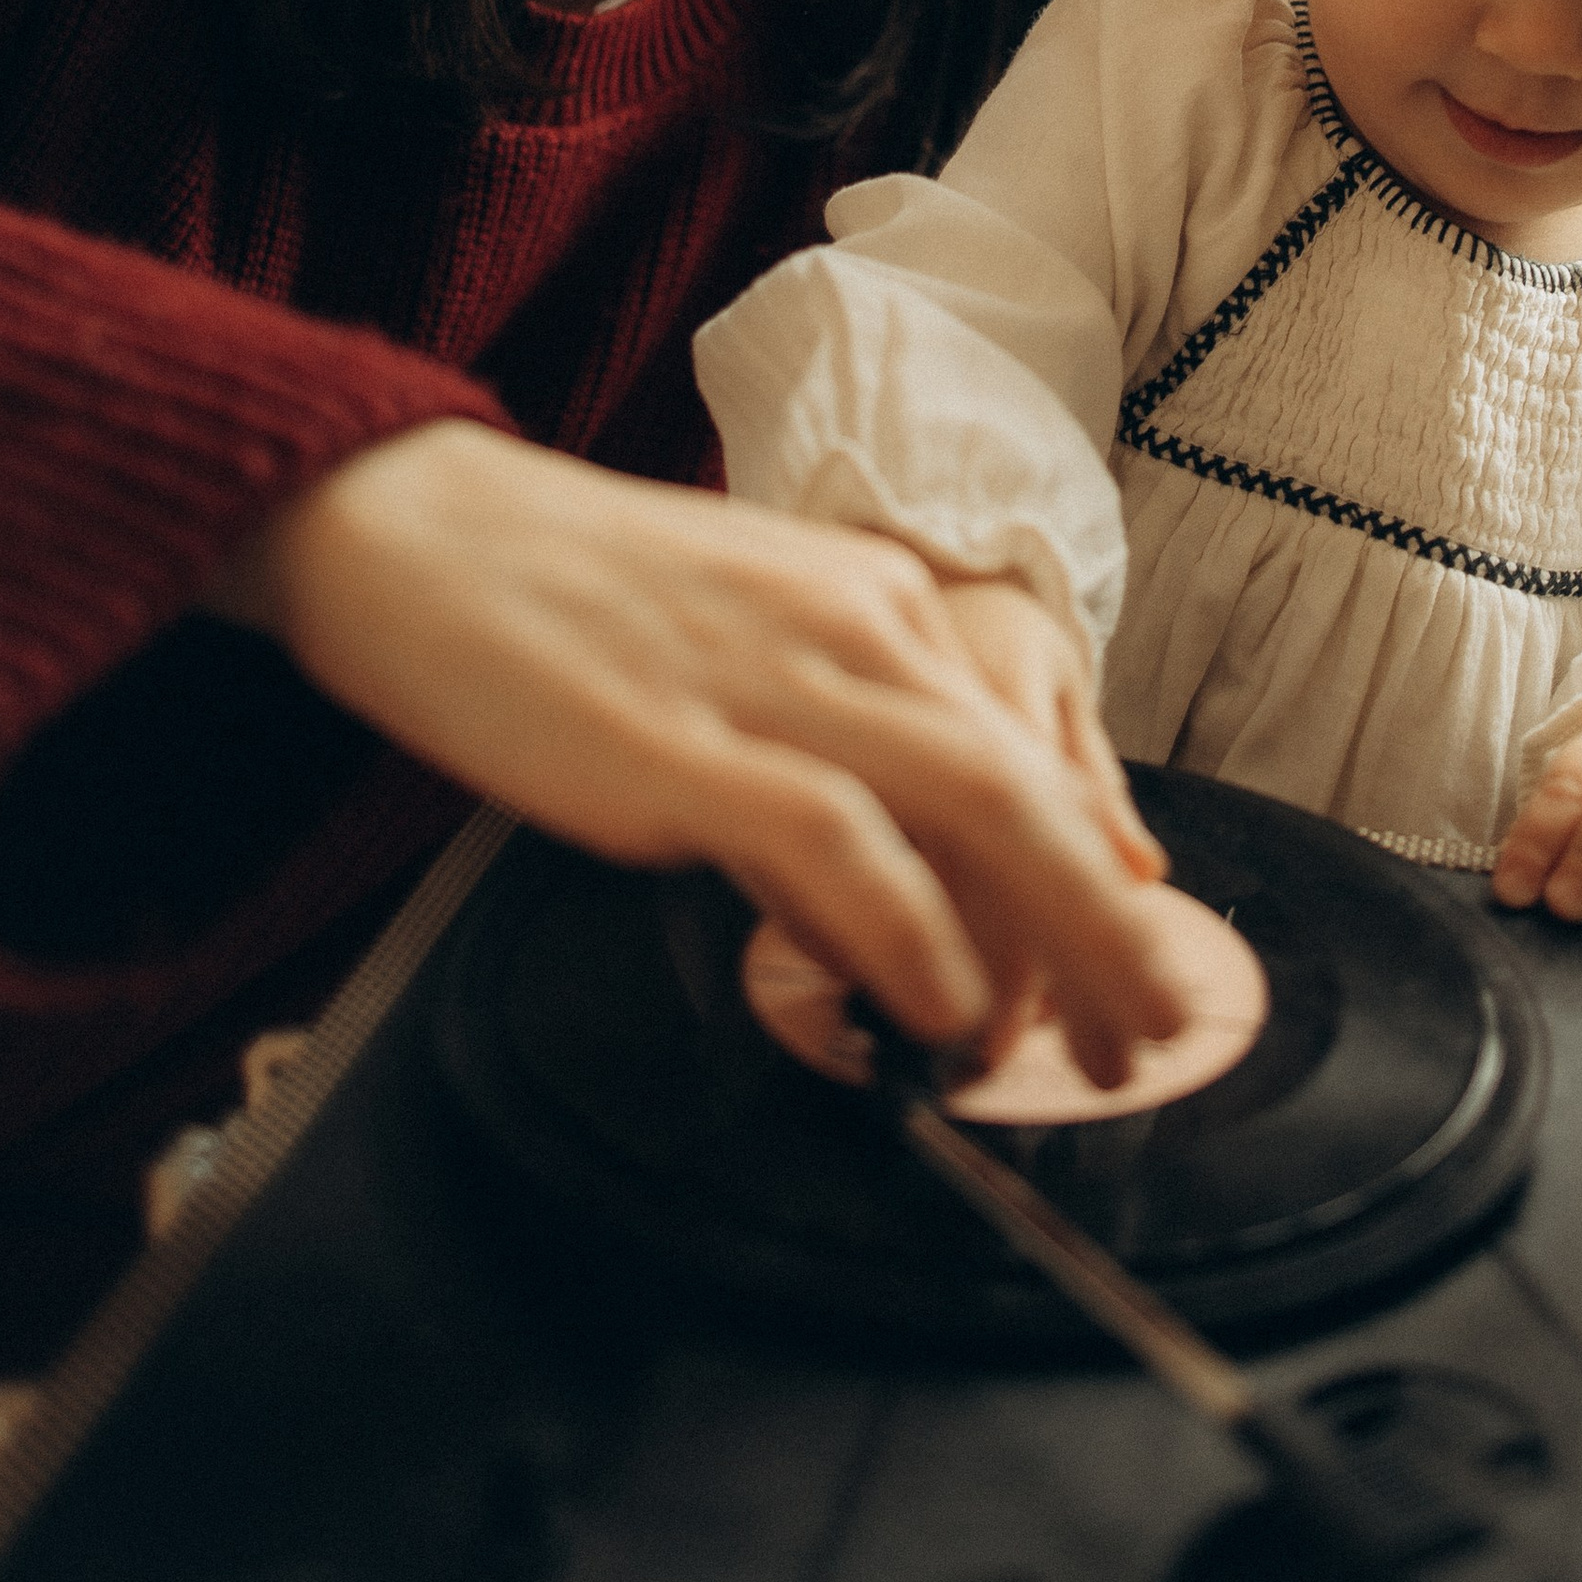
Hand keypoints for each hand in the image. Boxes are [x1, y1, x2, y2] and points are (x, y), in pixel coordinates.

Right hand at [211, 422, 1191, 1085]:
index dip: (1095, 865)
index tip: (1138, 959)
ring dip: (1056, 940)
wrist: (420, 530)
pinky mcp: (685, 743)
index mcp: (873, 598)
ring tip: (1091, 1051)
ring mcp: (774, 678)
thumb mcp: (745, 658)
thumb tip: (899, 919)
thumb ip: (830, 763)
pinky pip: (838, 838)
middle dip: (1112, 923)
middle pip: (1030, 782)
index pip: (1024, 743)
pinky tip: (945, 1009)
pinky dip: (908, 929)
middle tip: (1161, 1029)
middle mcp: (853, 623)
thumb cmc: (572, 608)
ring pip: (974, 801)